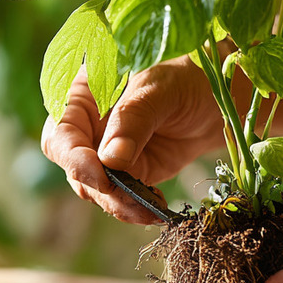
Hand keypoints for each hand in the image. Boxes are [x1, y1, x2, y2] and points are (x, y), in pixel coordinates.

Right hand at [40, 60, 225, 223]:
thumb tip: (110, 160)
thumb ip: (134, 118)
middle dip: (100, 188)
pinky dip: (136, 208)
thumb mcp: (162, 87)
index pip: (60, 132)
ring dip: (120, 204)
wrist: (223, 94)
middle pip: (74, 167)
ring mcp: (107, 152)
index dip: (73, 157)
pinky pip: (122, 197)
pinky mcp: (130, 173)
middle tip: (133, 199)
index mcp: (83, 95)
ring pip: (96, 189)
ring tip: (151, 208)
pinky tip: (158, 208)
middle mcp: (89, 126)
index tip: (101, 176)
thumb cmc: (189, 73)